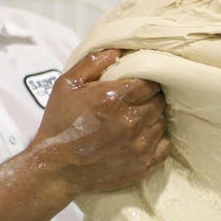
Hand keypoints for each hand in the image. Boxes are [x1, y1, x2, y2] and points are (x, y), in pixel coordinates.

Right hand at [32, 49, 170, 194]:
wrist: (55, 169)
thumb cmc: (59, 125)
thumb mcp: (66, 85)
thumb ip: (92, 63)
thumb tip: (117, 50)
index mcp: (114, 98)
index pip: (150, 82)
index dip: (144, 82)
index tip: (136, 86)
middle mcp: (131, 122)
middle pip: (159, 101)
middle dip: (149, 99)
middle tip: (136, 103)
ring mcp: (139, 146)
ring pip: (162, 122)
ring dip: (152, 119)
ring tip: (136, 121)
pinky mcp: (143, 165)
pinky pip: (164, 146)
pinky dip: (157, 140)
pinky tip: (141, 138)